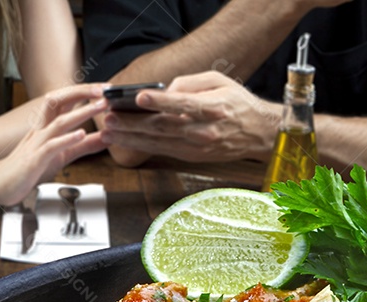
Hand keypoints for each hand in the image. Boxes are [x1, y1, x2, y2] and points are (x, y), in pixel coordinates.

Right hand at [0, 84, 109, 206]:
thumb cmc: (28, 169)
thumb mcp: (62, 155)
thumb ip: (84, 146)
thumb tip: (106, 138)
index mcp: (47, 126)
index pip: (66, 101)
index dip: (85, 92)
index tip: (106, 89)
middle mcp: (41, 129)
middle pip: (60, 102)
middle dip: (83, 93)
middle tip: (106, 90)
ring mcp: (37, 143)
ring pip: (59, 121)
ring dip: (82, 112)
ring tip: (101, 106)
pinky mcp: (34, 159)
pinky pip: (51, 146)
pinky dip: (67, 139)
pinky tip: (81, 134)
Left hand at [100, 71, 280, 163]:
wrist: (258, 134)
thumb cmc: (238, 104)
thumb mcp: (220, 81)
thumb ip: (191, 83)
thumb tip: (166, 90)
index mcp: (212, 108)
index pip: (183, 104)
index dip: (160, 101)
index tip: (140, 96)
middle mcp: (203, 131)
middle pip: (163, 127)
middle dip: (133, 123)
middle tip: (109, 118)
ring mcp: (196, 147)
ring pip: (158, 142)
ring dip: (130, 137)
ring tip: (108, 132)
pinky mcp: (191, 156)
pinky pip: (162, 150)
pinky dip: (141, 146)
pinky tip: (124, 141)